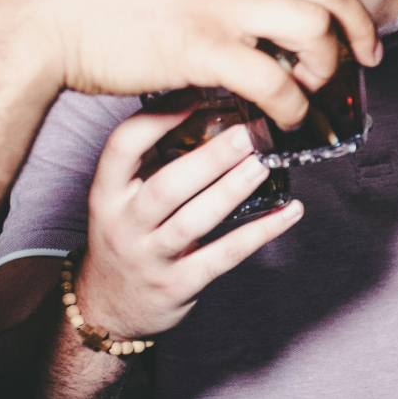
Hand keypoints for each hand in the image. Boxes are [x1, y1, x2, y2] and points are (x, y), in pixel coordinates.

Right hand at [0, 0, 397, 129]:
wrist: (51, 13)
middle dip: (361, 26)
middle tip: (369, 53)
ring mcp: (220, 3)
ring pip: (313, 33)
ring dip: (327, 68)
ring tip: (316, 88)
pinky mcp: (203, 49)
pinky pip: (274, 82)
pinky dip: (292, 106)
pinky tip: (286, 116)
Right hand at [78, 110, 302, 340]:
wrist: (108, 306)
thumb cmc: (126, 237)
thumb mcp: (122, 198)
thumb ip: (153, 160)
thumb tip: (206, 107)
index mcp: (107, 193)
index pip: (122, 148)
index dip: (157, 117)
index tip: (195, 92)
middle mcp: (123, 224)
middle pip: (166, 186)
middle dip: (210, 158)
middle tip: (247, 132)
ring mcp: (151, 258)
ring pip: (194, 221)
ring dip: (232, 190)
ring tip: (264, 164)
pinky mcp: (179, 284)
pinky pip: (225, 255)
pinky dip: (261, 232)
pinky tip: (290, 211)